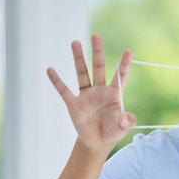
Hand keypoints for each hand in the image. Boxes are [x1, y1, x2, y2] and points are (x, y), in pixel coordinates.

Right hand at [46, 34, 136, 151]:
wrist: (97, 142)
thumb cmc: (113, 131)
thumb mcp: (123, 127)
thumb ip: (126, 121)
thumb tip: (127, 117)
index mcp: (114, 94)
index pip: (120, 75)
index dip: (124, 64)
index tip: (129, 51)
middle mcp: (100, 90)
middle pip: (99, 67)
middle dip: (97, 52)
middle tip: (96, 36)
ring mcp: (86, 95)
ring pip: (82, 73)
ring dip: (78, 59)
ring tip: (75, 42)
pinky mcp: (74, 104)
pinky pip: (64, 91)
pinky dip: (57, 81)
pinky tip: (50, 69)